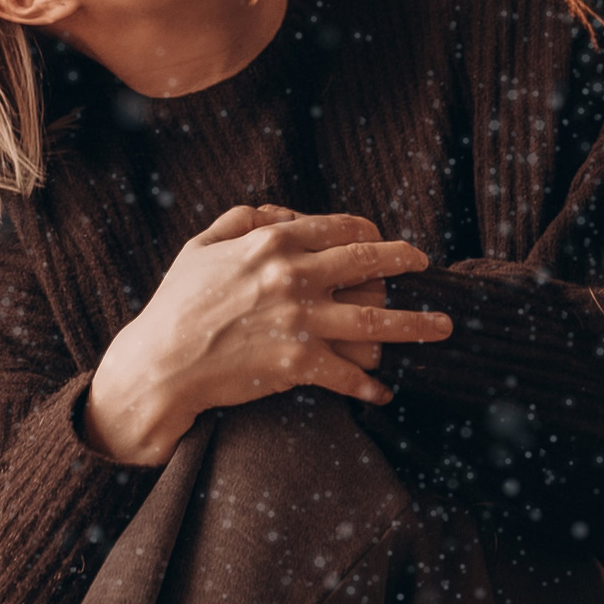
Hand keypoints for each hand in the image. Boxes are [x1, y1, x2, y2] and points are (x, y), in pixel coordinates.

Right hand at [86, 205, 452, 465]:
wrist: (160, 364)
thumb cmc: (175, 305)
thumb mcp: (200, 247)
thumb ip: (239, 220)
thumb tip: (274, 211)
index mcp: (274, 241)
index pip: (341, 227)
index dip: (370, 232)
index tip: (384, 240)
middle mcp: (294, 275)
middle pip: (369, 262)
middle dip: (404, 261)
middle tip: (424, 264)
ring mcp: (300, 320)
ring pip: (375, 318)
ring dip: (415, 323)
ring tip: (443, 326)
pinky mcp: (299, 364)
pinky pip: (347, 373)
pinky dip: (369, 385)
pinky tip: (384, 392)